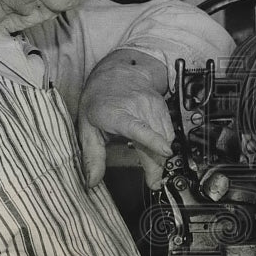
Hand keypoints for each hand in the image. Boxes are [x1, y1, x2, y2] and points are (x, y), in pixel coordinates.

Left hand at [77, 50, 173, 188]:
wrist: (116, 72)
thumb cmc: (98, 99)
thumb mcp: (86, 128)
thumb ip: (91, 157)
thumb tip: (92, 182)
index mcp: (116, 113)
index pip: (137, 127)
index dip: (152, 140)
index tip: (165, 151)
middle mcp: (138, 107)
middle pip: (155, 140)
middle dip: (156, 165)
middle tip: (152, 182)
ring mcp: (153, 106)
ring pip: (166, 138)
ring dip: (160, 156)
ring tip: (151, 166)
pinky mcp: (163, 107)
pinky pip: (169, 132)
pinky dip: (163, 144)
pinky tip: (154, 148)